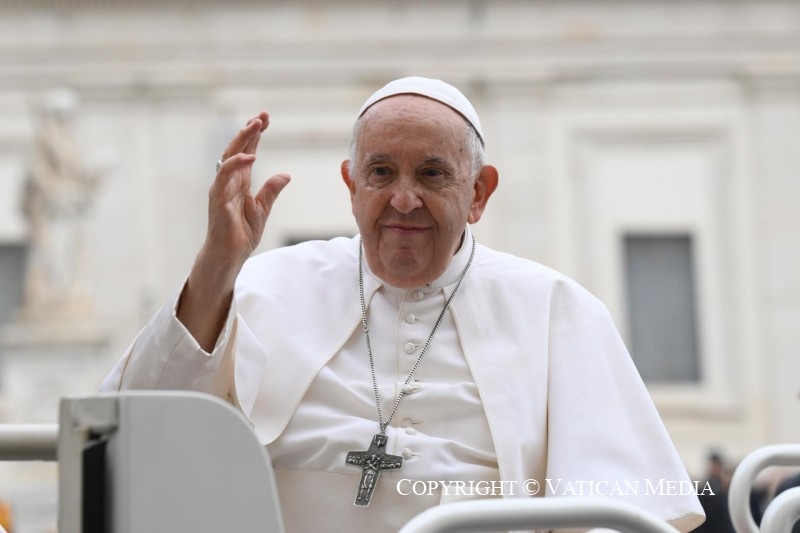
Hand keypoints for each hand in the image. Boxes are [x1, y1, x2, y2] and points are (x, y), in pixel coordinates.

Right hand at [204, 111, 290, 271]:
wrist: (230, 255)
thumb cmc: (241, 234)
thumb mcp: (262, 209)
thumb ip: (271, 190)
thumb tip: (286, 174)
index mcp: (239, 182)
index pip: (247, 153)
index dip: (255, 135)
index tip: (265, 119)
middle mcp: (228, 181)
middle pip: (237, 149)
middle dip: (249, 131)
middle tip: (262, 116)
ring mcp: (222, 188)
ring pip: (230, 157)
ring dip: (243, 140)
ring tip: (256, 125)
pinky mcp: (218, 199)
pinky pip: (225, 176)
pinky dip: (236, 164)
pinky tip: (250, 156)